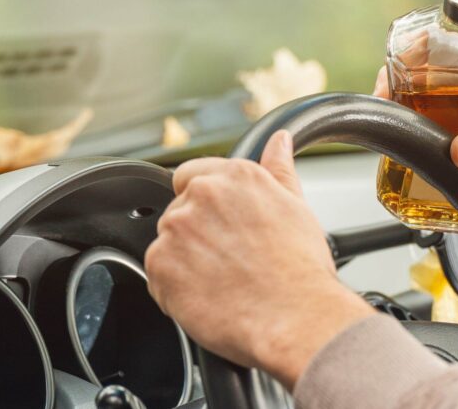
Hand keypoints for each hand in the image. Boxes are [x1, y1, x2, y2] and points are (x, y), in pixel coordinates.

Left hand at [145, 131, 374, 388]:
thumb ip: (279, 167)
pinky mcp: (159, 265)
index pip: (192, 175)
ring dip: (185, 259)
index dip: (206, 204)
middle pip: (180, 210)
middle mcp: (201, 195)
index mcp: (234, 176)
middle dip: (197, 232)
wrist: (294, 316)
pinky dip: (175, 288)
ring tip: (222, 280)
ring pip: (168, 242)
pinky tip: (208, 296)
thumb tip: (279, 140)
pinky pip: (158, 275)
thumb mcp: (296, 206)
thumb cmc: (300, 267)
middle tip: (229, 259)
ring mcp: (176, 229)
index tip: (220, 225)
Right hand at [375, 42, 457, 266]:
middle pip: (443, 64)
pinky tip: (423, 152)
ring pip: (444, 96)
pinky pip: (456, 126)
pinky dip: (435, 136)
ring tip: (400, 130)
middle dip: (412, 82)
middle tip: (391, 107)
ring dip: (420, 111)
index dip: (423, 48)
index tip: (398, 71)